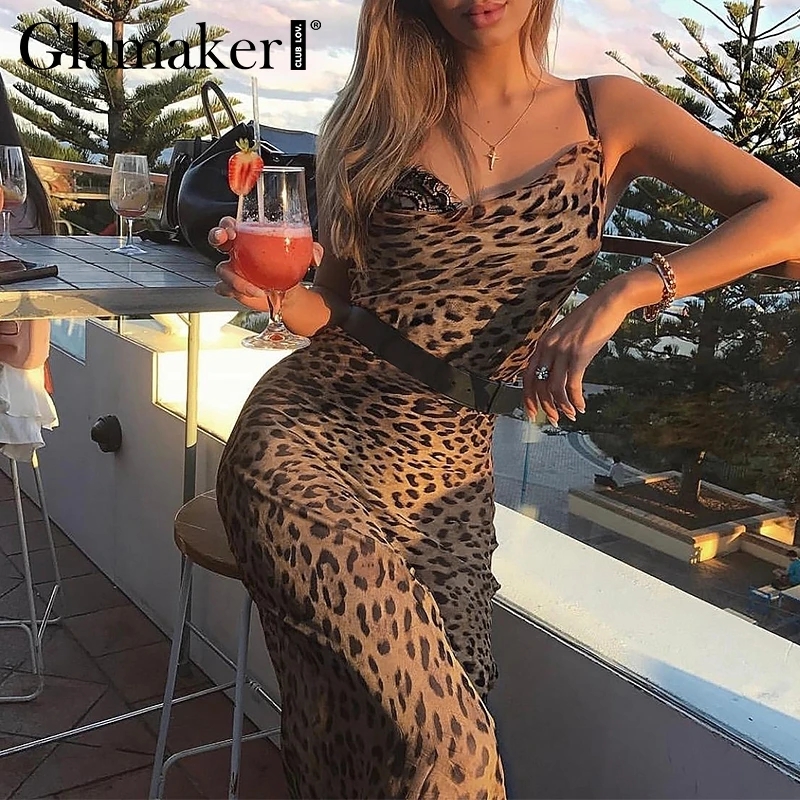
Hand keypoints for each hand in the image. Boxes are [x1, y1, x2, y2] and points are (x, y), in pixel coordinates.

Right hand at [209, 216, 323, 311]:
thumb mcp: (304, 255)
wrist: (290, 292)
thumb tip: (316, 257)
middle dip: (216, 236)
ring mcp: (232, 270)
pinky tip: (252, 293)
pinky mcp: (232, 288)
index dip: (226, 224)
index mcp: (248, 237)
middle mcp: (236, 251)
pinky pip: (224, 288)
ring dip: (235, 278)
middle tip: (225, 239)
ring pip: (221, 269)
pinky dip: (235, 291)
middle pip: (217, 238)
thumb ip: (312, 251)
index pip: (231, 224)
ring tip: (255, 288)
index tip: (233, 228)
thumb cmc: (290, 267)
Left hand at [523, 290, 629, 425]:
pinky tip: (582, 407)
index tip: (532, 413)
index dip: (527, 397)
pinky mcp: (579, 355)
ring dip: (561, 407)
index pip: (527, 376)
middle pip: (538, 386)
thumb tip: (554, 375)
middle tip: (553, 420)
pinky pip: (572, 385)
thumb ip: (556, 352)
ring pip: (554, 388)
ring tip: (570, 415)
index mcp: (542, 344)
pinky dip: (575, 400)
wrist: (608, 302)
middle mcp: (548, 348)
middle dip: (544, 407)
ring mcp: (562, 351)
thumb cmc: (590, 320)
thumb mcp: (565, 335)